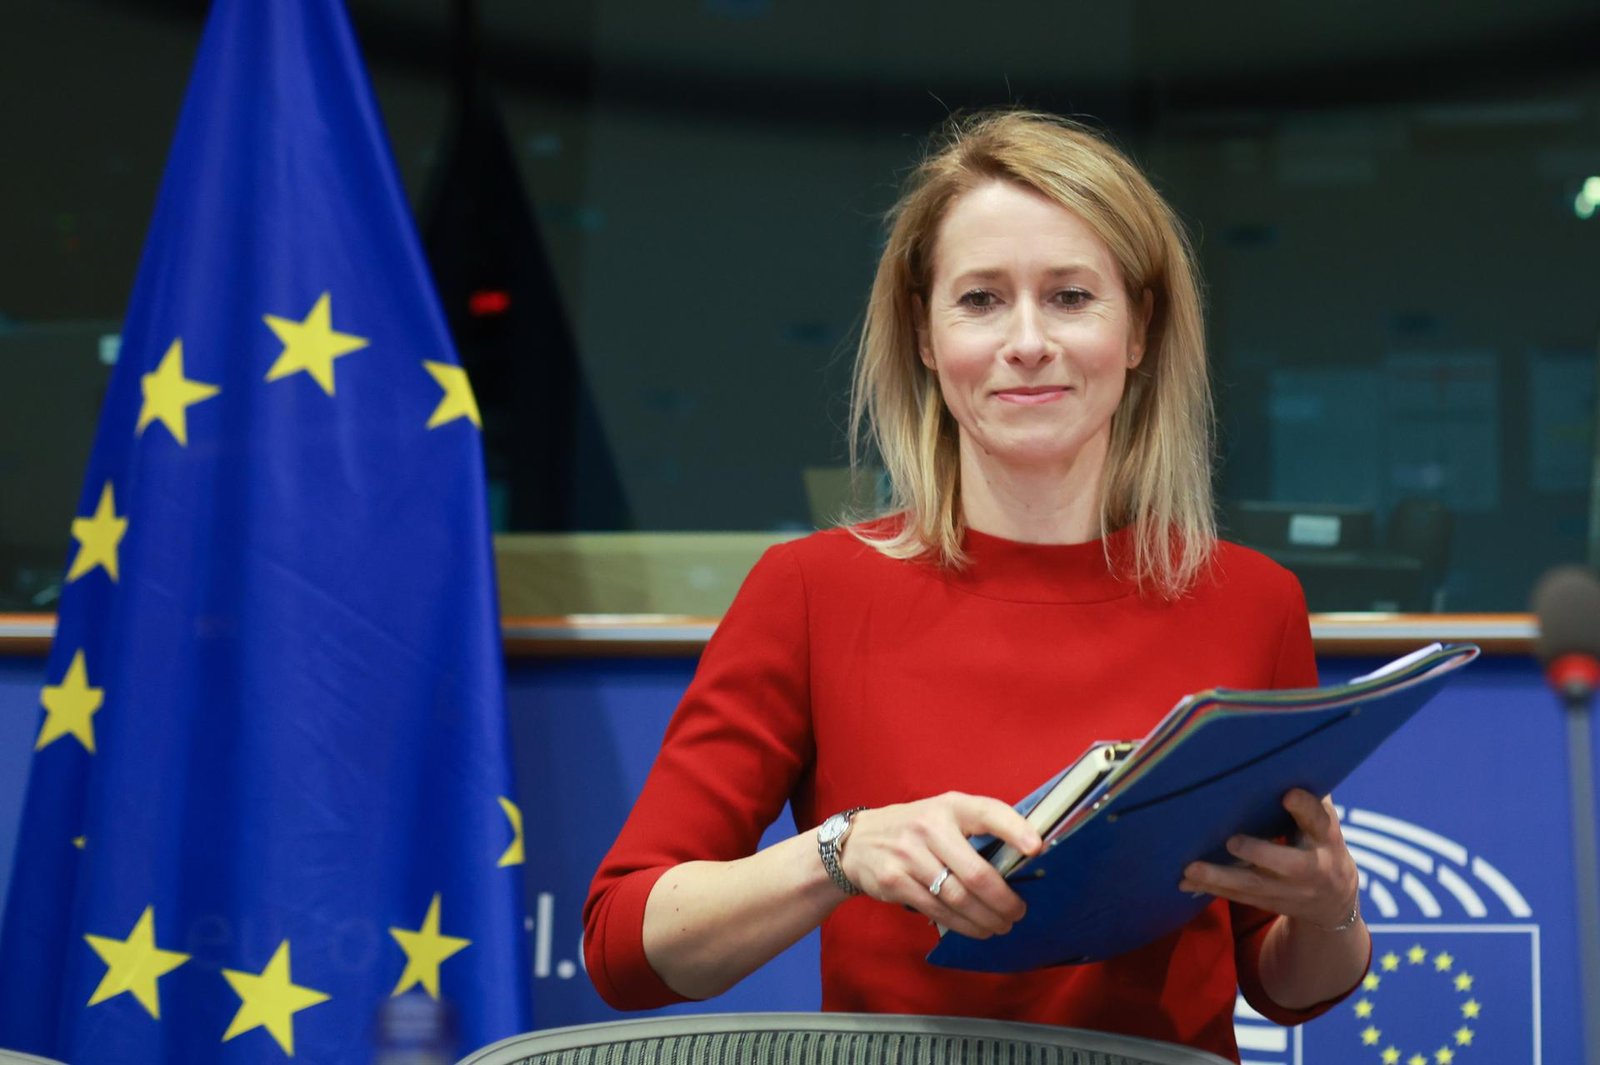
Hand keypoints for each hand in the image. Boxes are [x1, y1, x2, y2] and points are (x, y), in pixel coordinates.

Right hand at [839, 792, 1040, 939]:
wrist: (858, 842)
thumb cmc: (915, 829)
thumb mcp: (943, 815)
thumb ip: (976, 829)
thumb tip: (1023, 860)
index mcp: (950, 807)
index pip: (987, 812)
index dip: (1014, 829)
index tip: (1037, 848)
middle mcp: (929, 827)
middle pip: (975, 873)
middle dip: (1003, 900)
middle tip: (1018, 912)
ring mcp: (909, 855)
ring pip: (958, 898)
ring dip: (986, 918)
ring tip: (1001, 925)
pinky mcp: (895, 881)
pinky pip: (937, 910)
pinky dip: (963, 925)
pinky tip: (977, 928)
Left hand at [1177, 789, 1360, 930]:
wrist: (1334, 899)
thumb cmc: (1319, 841)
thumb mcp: (1322, 821)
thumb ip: (1306, 796)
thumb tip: (1277, 756)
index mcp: (1326, 838)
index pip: (1319, 822)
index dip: (1304, 808)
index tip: (1287, 794)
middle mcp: (1311, 867)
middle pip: (1289, 864)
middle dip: (1260, 854)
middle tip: (1232, 841)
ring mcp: (1288, 890)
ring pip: (1254, 886)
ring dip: (1220, 877)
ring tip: (1190, 868)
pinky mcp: (1267, 902)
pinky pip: (1237, 896)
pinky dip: (1209, 889)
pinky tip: (1183, 881)